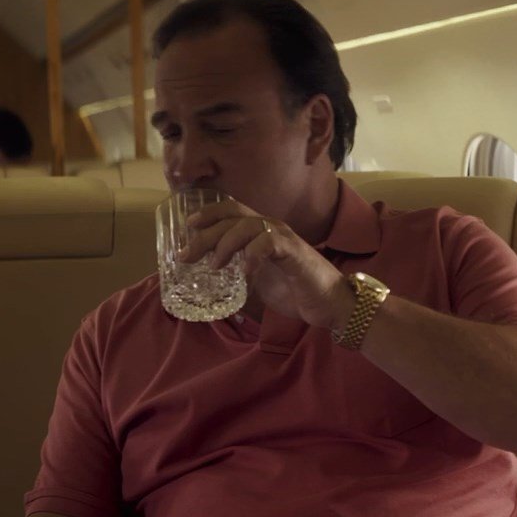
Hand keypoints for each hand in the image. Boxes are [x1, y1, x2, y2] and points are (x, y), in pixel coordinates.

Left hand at [181, 200, 350, 329]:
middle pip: (232, 218)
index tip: (188, 226)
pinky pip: (269, 243)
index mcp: (261, 232)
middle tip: (186, 255)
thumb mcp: (258, 282)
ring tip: (214, 266)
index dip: (209, 214)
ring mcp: (284, 238)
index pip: (231, 211)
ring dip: (225, 244)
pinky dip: (253, 255)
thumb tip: (210, 284)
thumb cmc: (295, 292)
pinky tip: (245, 273)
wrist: (330, 305)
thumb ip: (237, 276)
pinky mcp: (295, 252)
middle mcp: (271, 229)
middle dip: (205, 234)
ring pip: (247, 226)